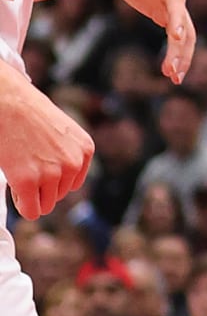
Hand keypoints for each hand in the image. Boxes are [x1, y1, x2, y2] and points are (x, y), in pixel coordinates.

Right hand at [0, 72, 93, 218]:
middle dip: (41, 187)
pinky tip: (16, 182)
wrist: (11, 103)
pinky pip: (30, 212)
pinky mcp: (28, 182)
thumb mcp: (64, 133)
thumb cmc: (32, 115)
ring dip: (31, 194)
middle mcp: (73, 163)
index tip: (41, 163)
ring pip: (44, 207)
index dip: (53, 179)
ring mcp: (51, 174)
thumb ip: (69, 156)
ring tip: (23, 168)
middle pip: (58, 197)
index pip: (72, 185)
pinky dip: (21, 204)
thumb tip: (64, 183)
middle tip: (28, 164)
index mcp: (85, 150)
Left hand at [86, 0, 194, 81]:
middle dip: (181, 46)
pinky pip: (176, 33)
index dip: (177, 16)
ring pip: (185, 29)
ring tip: (174, 78)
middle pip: (184, 18)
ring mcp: (169, 0)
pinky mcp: (163, 10)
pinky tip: (170, 71)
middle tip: (173, 72)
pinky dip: (176, 51)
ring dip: (182, 53)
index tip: (175, 37)